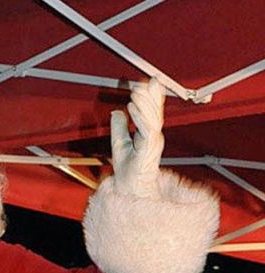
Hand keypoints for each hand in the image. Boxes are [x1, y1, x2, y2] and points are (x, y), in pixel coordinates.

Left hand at [109, 78, 164, 198]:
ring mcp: (152, 143)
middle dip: (151, 96)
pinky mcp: (148, 150)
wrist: (129, 191)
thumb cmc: (127, 173)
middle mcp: (153, 137)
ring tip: (136, 92)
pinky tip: (132, 107)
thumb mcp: (119, 144)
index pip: (152, 112)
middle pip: (155, 112)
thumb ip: (119, 128)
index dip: (153, 96)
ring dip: (144, 104)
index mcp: (148, 135)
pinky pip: (146, 130)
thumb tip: (116, 112)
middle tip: (144, 82)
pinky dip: (139, 117)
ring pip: (152, 119)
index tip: (151, 81)